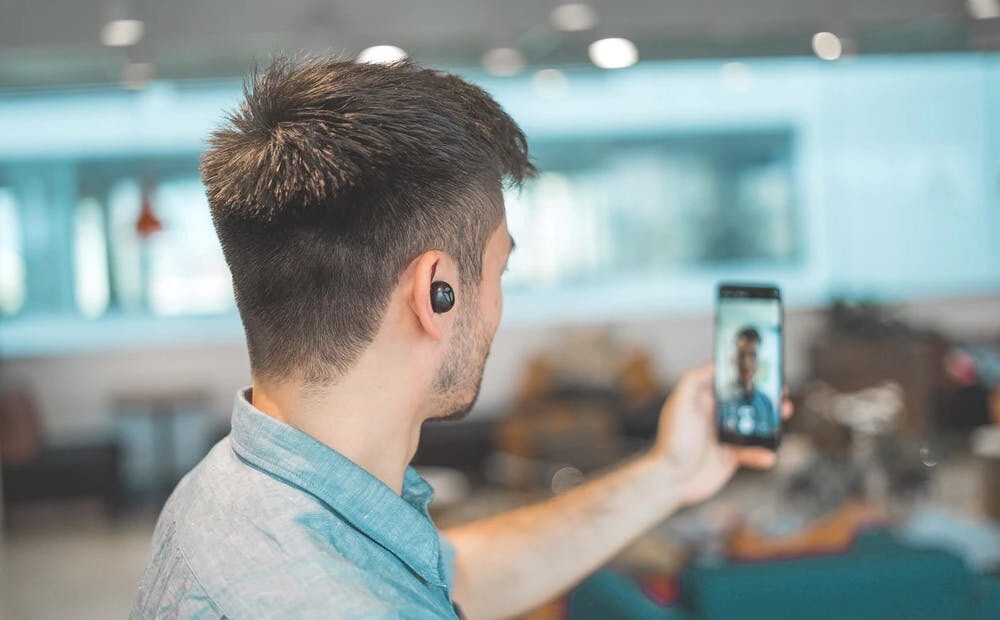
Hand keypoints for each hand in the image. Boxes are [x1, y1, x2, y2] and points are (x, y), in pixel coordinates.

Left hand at [650, 363, 792, 505]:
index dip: (744, 374)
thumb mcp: (679, 404)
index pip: (727, 381)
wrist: (672, 479)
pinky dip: (762, 453)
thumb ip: (693, 381)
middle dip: (765, 396)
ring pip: (754, 424)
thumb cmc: (672, 442)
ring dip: (771, 420)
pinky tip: (768, 455)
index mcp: (703, 400)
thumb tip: (713, 364)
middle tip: (780, 392)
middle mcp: (714, 416)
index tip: (762, 368)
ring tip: (784, 414)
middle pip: (745, 401)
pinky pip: (752, 452)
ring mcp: (724, 436)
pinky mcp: (730, 456)